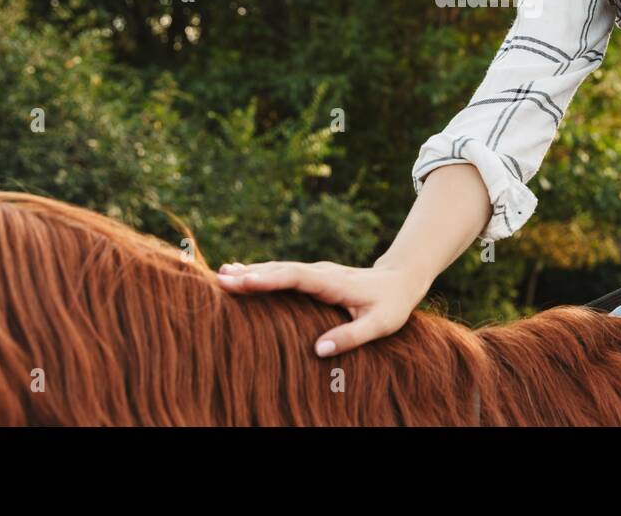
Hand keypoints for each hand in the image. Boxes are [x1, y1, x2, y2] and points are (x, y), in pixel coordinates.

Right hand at [216, 259, 427, 357]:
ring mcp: (316, 272)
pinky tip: (240, 273)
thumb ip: (351, 337)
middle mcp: (320, 272)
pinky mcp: (313, 276)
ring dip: (251, 271)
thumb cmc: (391, 304)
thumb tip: (318, 351)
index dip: (269, 279)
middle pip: (281, 270)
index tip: (244, 281)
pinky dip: (260, 273)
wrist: (401, 279)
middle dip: (251, 275)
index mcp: (333, 282)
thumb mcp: (379, 324)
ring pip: (279, 269)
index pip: (296, 278)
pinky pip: (283, 273)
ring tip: (221, 275)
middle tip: (219, 280)